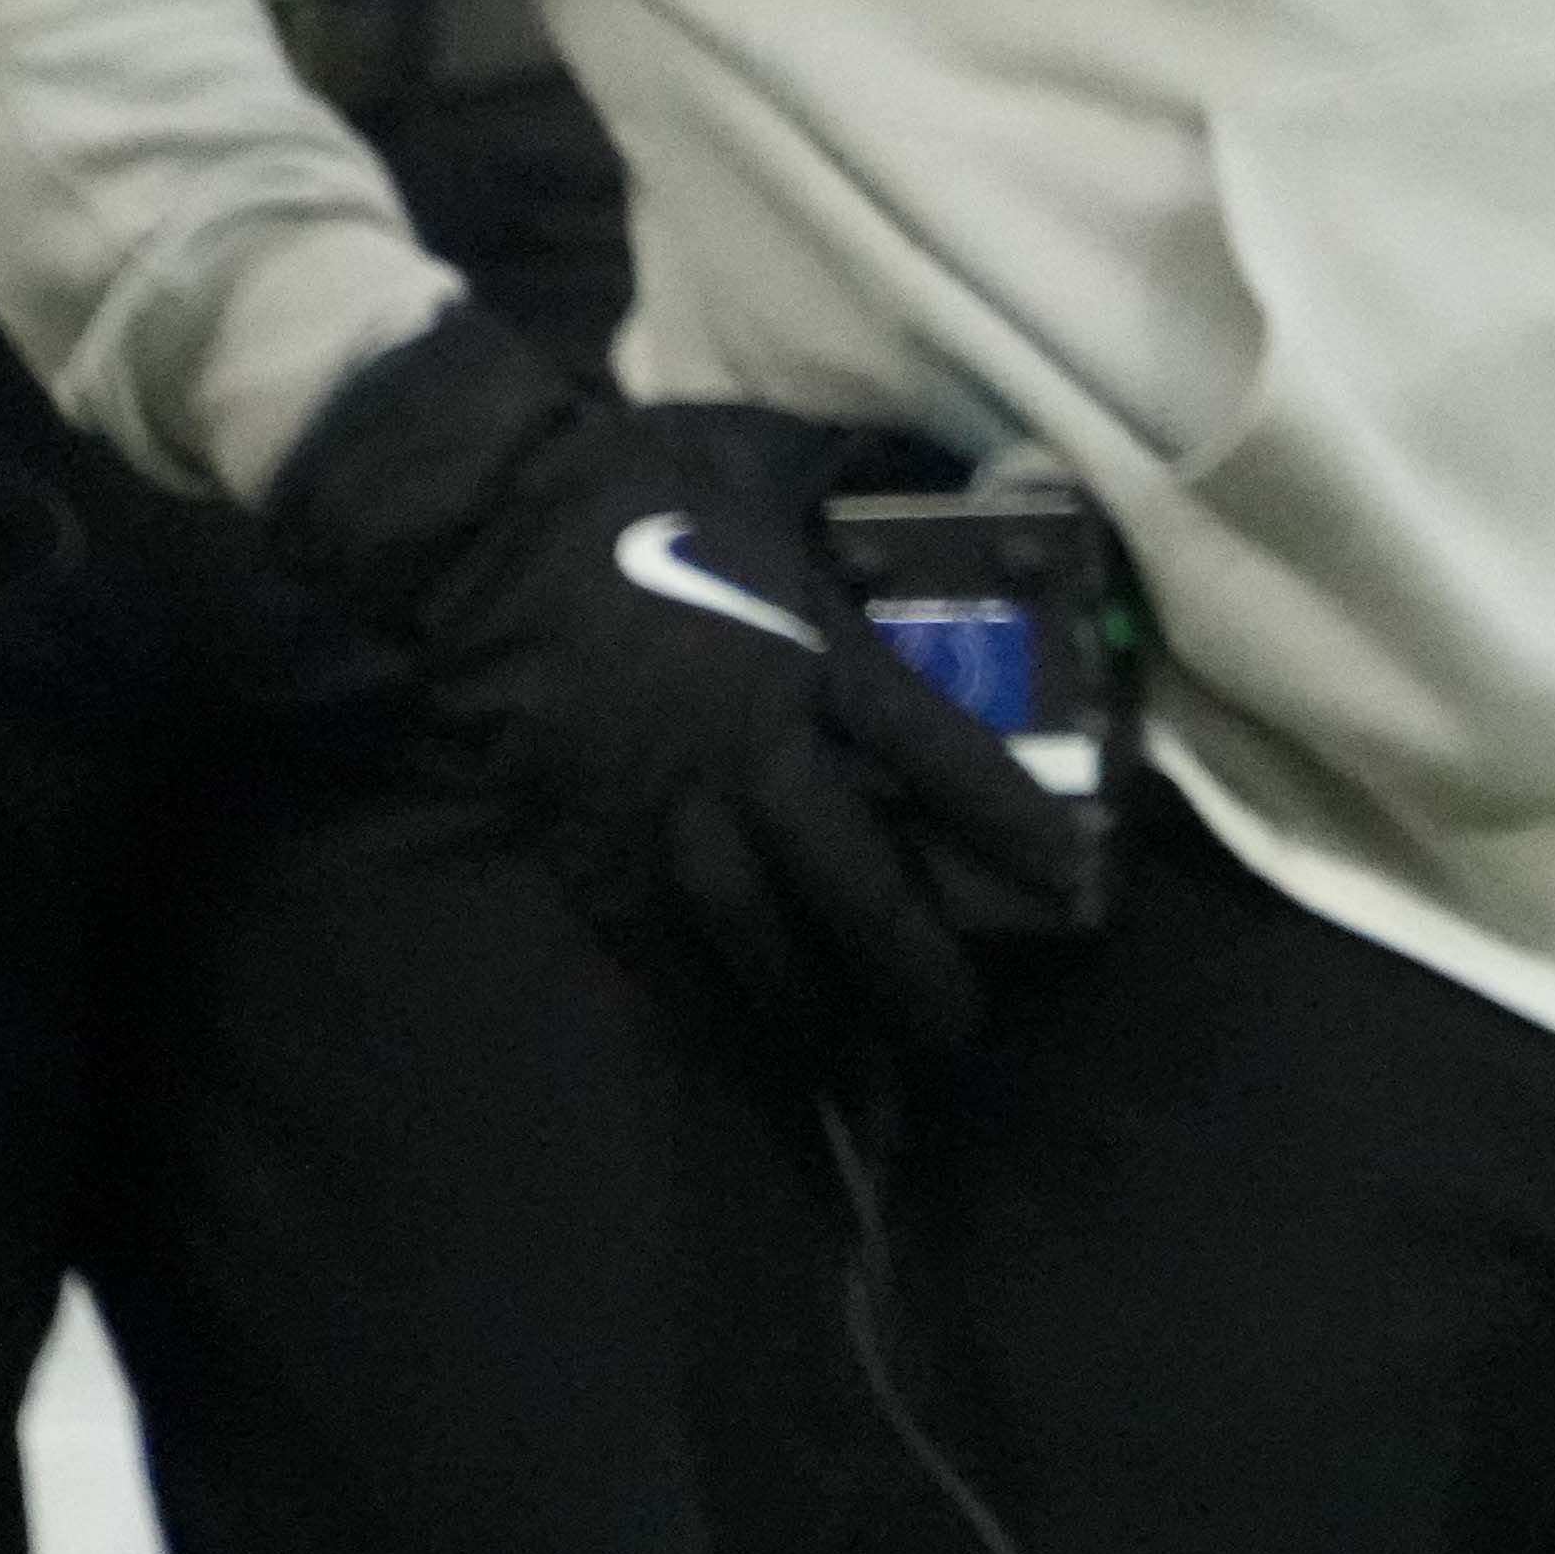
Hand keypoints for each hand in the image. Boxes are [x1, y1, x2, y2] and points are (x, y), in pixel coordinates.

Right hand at [260, 304, 1094, 1072]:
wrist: (489, 535)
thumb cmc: (642, 493)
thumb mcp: (774, 475)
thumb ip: (852, 503)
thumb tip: (938, 476)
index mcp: (810, 653)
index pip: (932, 750)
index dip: (1001, 818)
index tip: (1065, 874)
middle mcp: (749, 748)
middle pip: (850, 879)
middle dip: (912, 967)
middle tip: (962, 1032)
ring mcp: (665, 808)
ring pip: (756, 938)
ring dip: (815, 1013)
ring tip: (869, 1078)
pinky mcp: (589, 842)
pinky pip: (657, 947)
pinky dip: (705, 1006)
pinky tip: (746, 1053)